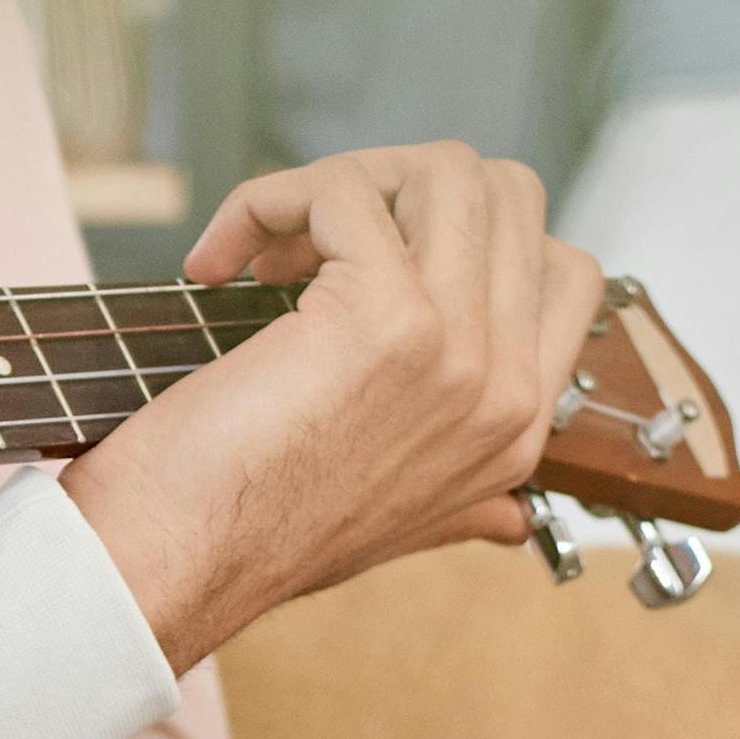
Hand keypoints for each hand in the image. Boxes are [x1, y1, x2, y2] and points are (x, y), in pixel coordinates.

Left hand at [59, 143, 592, 669]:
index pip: (564, 271)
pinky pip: (345, 193)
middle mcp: (505, 392)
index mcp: (516, 434)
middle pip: (508, 196)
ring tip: (269, 241)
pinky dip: (266, 201)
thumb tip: (508, 522)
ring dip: (344, 180)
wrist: (174, 567)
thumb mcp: (390, 532)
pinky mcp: (388, 318)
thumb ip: (463, 511)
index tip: (358, 262)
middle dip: (396, 185)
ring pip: (451, 171)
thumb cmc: (246, 537)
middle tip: (305, 243)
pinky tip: (217, 261)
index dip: (460, 231)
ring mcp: (459, 350)